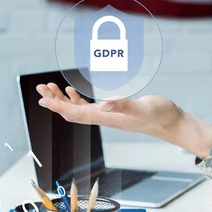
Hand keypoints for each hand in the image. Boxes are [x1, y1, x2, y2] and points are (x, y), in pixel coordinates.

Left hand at [35, 83, 211, 157]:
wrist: (171, 123)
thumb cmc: (159, 115)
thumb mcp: (141, 107)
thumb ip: (123, 104)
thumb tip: (103, 104)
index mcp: (107, 117)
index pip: (75, 113)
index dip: (57, 105)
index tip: (42, 98)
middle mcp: (104, 118)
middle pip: (71, 112)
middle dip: (54, 101)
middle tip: (40, 88)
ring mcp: (108, 115)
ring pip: (78, 109)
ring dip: (62, 99)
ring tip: (50, 88)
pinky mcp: (114, 112)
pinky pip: (89, 107)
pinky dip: (77, 99)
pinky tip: (73, 91)